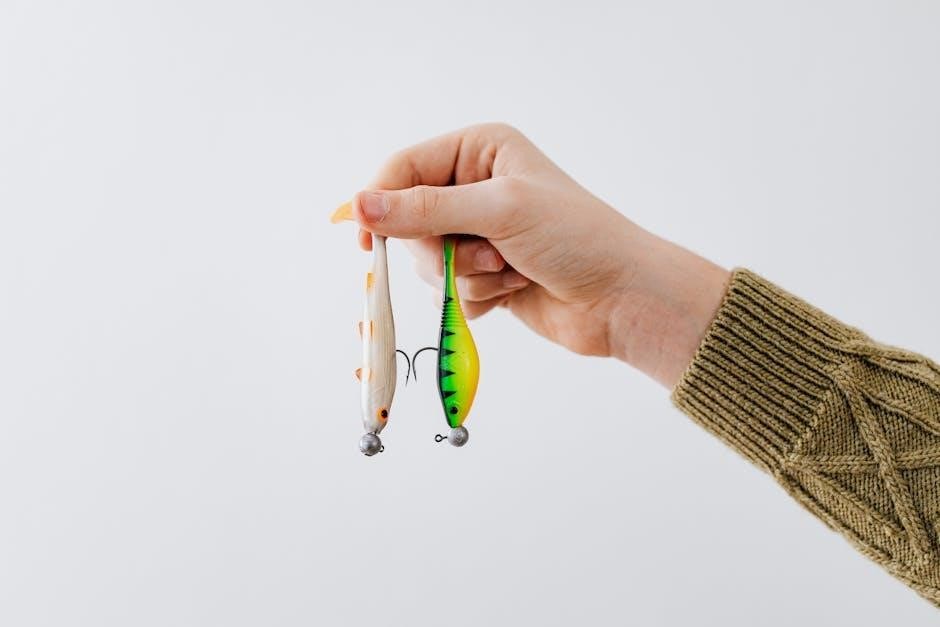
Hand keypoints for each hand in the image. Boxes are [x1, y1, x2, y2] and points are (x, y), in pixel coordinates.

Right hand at [349, 123, 728, 387]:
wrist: (622, 298)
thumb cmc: (576, 238)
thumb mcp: (499, 211)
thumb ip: (425, 210)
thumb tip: (359, 205)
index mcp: (479, 151)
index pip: (404, 168)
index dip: (379, 201)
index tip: (364, 237)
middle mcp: (476, 187)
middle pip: (411, 222)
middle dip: (445, 249)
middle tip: (487, 254)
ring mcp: (480, 233)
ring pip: (430, 262)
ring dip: (468, 275)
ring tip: (511, 271)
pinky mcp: (486, 273)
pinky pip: (450, 290)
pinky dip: (478, 296)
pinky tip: (515, 290)